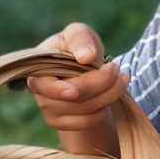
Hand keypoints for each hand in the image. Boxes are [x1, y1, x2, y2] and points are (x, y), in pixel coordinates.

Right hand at [26, 22, 128, 141]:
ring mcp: (51, 112)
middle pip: (72, 99)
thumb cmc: (78, 47)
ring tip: (121, 78)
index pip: (45, 87)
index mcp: (38, 71)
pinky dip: (104, 109)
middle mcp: (41, 94)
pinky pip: (89, 122)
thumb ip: (80, 39)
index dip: (59, 91)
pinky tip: (111, 95)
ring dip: (109, 95)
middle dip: (101, 83)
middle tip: (117, 68)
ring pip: (84, 112)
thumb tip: (86, 57)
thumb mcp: (79, 34)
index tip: (74, 91)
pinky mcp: (65, 124)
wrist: (84, 69)